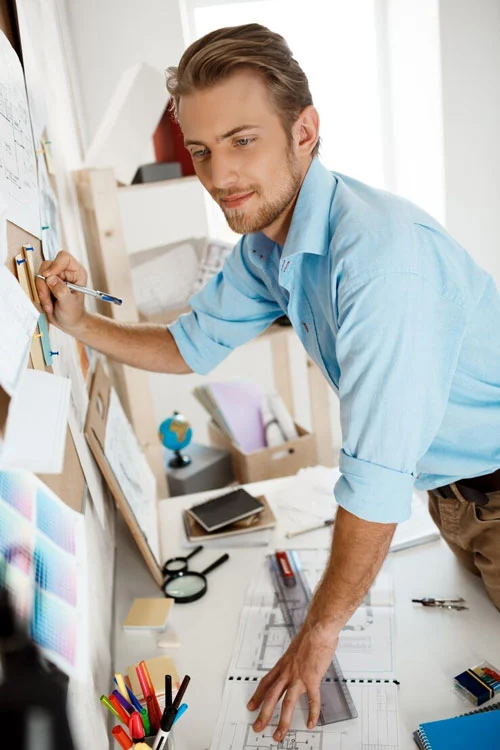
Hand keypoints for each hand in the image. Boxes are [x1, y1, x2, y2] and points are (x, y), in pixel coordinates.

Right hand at [35, 250, 87, 332]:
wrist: (68, 322)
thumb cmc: (73, 313)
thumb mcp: (69, 304)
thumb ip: (62, 291)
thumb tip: (51, 279)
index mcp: (76, 272)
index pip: (64, 257)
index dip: (55, 264)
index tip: (48, 276)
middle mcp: (65, 271)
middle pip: (47, 266)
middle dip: (45, 284)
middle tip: (48, 299)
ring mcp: (54, 276)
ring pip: (39, 276)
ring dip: (42, 292)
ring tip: (49, 305)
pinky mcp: (45, 283)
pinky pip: (36, 284)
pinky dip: (39, 295)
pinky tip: (47, 305)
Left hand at [247, 622, 337, 741]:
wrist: (318, 629)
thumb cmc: (309, 636)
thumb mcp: (295, 648)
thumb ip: (294, 660)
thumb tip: (297, 665)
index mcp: (282, 665)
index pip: (266, 683)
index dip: (257, 696)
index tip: (251, 706)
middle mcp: (287, 672)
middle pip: (271, 696)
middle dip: (263, 714)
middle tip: (257, 727)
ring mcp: (299, 677)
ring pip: (287, 703)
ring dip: (283, 721)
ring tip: (279, 734)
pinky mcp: (312, 679)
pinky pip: (312, 700)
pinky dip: (312, 713)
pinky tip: (311, 723)